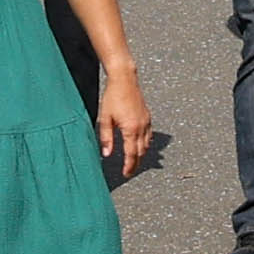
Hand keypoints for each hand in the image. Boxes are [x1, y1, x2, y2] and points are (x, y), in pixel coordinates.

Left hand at [94, 60, 156, 177]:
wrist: (124, 80)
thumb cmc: (112, 97)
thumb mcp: (105, 118)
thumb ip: (106, 138)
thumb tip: (106, 154)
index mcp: (130, 129)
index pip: (132, 154)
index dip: (129, 166)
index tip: (126, 174)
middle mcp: (141, 127)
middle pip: (141, 152)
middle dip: (136, 163)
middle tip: (128, 171)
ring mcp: (146, 122)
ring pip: (147, 145)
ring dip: (141, 154)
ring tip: (133, 161)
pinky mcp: (148, 117)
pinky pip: (149, 135)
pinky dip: (145, 143)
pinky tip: (140, 145)